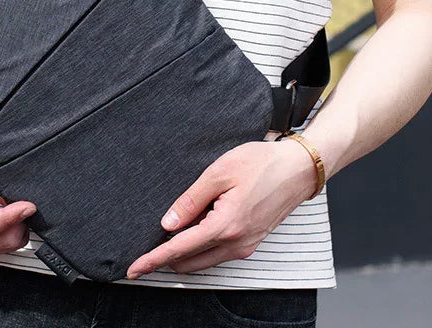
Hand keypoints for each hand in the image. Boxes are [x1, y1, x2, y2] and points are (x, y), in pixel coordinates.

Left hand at [125, 138, 317, 277]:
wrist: (298, 169)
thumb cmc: (261, 163)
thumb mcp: (220, 172)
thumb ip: (191, 199)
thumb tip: (168, 223)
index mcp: (225, 226)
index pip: (180, 249)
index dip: (154, 259)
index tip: (133, 269)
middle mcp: (236, 244)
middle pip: (190, 262)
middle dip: (166, 258)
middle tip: (147, 246)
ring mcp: (245, 246)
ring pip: (204, 261)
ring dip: (184, 253)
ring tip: (170, 232)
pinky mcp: (251, 242)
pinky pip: (218, 254)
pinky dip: (201, 247)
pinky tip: (194, 229)